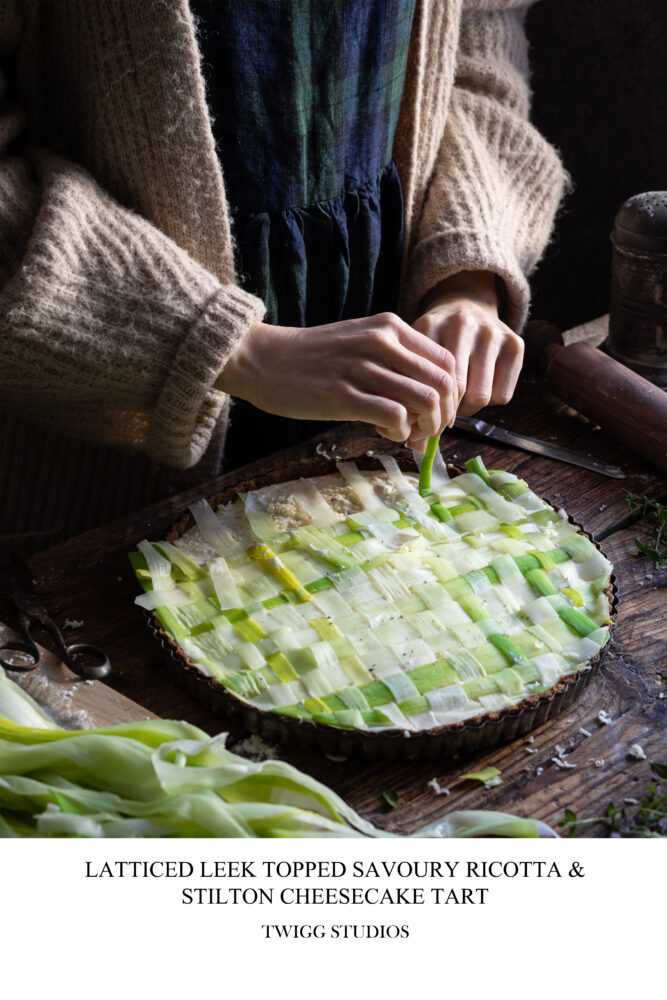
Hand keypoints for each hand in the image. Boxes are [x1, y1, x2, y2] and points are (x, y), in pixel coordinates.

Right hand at [216, 312, 456, 446]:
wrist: (262, 359)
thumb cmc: (312, 358)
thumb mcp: (360, 343)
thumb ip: (393, 362)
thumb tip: (425, 398)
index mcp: (390, 327)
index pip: (447, 362)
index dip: (451, 395)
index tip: (438, 413)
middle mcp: (383, 343)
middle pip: (443, 385)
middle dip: (442, 416)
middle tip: (425, 431)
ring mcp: (364, 368)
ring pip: (425, 401)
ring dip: (424, 427)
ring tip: (405, 433)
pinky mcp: (345, 395)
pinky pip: (396, 416)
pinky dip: (399, 432)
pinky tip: (385, 433)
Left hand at [411, 271, 523, 446]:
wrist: (464, 301)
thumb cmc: (434, 340)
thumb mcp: (414, 354)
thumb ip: (409, 392)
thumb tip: (415, 447)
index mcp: (430, 325)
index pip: (429, 383)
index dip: (426, 409)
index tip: (422, 420)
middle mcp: (462, 324)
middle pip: (456, 392)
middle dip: (447, 412)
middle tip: (441, 416)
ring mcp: (492, 332)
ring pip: (481, 397)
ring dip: (468, 409)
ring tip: (459, 402)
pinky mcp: (516, 343)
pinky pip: (502, 396)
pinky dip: (491, 401)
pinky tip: (479, 388)